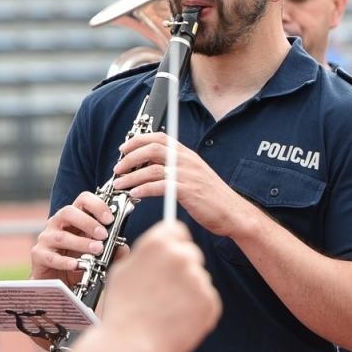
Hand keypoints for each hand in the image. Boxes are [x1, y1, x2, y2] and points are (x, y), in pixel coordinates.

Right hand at [31, 190, 114, 283]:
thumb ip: (113, 250)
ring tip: (97, 250)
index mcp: (73, 218)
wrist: (58, 283)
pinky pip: (51, 257)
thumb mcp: (98, 254)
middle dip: (88, 222)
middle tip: (103, 235)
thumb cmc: (78, 263)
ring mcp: (46, 239)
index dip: (97, 205)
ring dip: (81, 242)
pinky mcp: (38, 255)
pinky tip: (76, 265)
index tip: (110, 219)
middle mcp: (57, 224)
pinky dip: (65, 261)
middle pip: (68, 212)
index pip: (82, 200)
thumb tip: (123, 248)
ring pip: (61, 236)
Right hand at [99, 221, 220, 351]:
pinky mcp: (210, 302)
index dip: (171, 243)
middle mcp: (182, 257)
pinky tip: (176, 318)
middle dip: (181, 267)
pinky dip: (196, 308)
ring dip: (188, 289)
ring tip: (166, 308)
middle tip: (164, 288)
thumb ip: (146, 253)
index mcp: (159, 243)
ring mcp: (199, 280)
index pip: (176, 230)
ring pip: (198, 278)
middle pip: (190, 253)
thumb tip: (158, 248)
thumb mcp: (123, 269)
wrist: (131, 346)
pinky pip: (207, 299)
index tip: (168, 255)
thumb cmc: (123, 311)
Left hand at [109, 133, 249, 236]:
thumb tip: (152, 169)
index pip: (159, 138)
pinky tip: (135, 194)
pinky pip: (160, 186)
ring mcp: (188, 175)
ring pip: (152, 168)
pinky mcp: (188, 191)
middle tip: (118, 168)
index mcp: (187, 155)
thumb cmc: (213, 198)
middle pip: (152, 148)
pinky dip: (144, 189)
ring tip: (120, 184)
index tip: (124, 149)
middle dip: (130, 157)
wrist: (233, 213)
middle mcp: (187, 161)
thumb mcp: (194, 176)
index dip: (138, 140)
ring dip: (132, 176)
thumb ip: (175, 169)